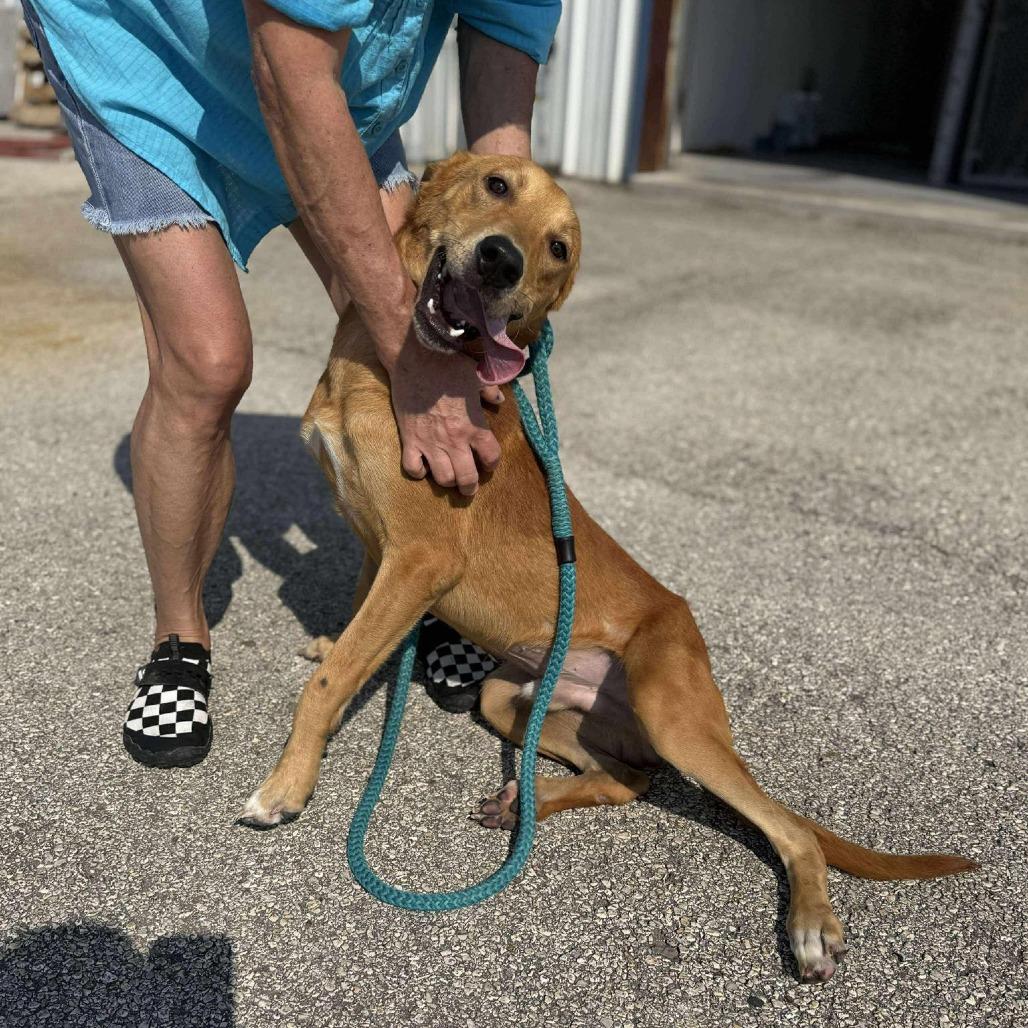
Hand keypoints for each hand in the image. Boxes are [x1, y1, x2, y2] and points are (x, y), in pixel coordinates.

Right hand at [388, 330, 501, 496]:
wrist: (415, 357)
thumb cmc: (448, 364)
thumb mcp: (476, 376)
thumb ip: (489, 391)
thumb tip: (498, 400)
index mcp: (474, 426)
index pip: (491, 457)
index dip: (492, 464)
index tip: (489, 463)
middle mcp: (454, 440)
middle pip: (467, 478)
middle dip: (470, 487)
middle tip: (469, 488)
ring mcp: (430, 443)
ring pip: (443, 478)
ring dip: (448, 482)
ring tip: (449, 480)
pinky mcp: (409, 440)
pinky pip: (413, 468)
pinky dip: (419, 471)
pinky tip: (423, 466)